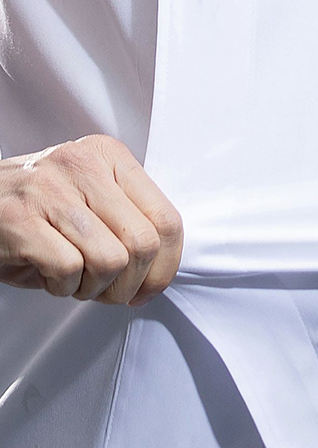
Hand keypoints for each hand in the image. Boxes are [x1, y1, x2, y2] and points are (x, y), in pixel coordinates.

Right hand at [0, 134, 182, 305]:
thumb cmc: (39, 210)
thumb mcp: (93, 199)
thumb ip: (133, 220)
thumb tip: (163, 270)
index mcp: (109, 156)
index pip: (166, 220)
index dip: (166, 266)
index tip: (150, 286)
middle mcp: (81, 165)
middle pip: (143, 244)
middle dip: (132, 283)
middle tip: (112, 291)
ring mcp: (49, 189)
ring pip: (111, 260)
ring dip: (96, 288)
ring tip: (77, 280)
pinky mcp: (20, 218)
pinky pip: (70, 269)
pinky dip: (63, 287)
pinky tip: (50, 275)